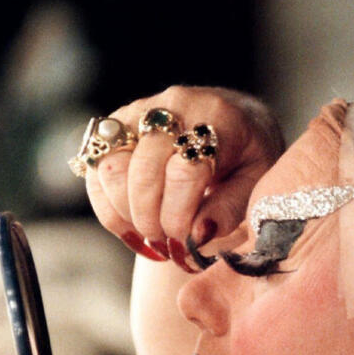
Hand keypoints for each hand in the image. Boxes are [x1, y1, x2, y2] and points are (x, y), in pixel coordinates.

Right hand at [86, 85, 283, 271]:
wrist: (232, 119)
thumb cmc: (248, 156)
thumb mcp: (258, 180)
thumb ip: (230, 208)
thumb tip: (195, 237)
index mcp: (215, 116)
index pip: (184, 169)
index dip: (178, 214)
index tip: (184, 245)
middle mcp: (172, 106)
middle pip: (142, 170)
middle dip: (150, 220)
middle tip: (167, 248)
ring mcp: (137, 112)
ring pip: (110, 168)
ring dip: (126, 215)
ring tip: (152, 240)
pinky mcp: (114, 127)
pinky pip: (95, 171)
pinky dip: (108, 209)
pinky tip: (132, 232)